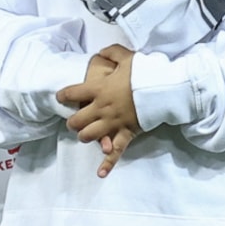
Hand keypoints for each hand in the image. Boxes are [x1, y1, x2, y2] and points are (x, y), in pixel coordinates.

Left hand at [57, 44, 139, 168]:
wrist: (163, 89)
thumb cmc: (145, 73)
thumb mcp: (126, 57)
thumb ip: (111, 52)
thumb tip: (102, 52)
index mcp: (98, 89)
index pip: (72, 94)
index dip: (64, 96)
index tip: (61, 97)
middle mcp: (101, 108)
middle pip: (76, 120)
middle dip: (73, 121)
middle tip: (75, 120)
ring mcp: (113, 123)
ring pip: (89, 136)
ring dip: (84, 136)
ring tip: (85, 134)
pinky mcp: (126, 133)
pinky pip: (115, 152)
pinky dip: (107, 163)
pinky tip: (100, 173)